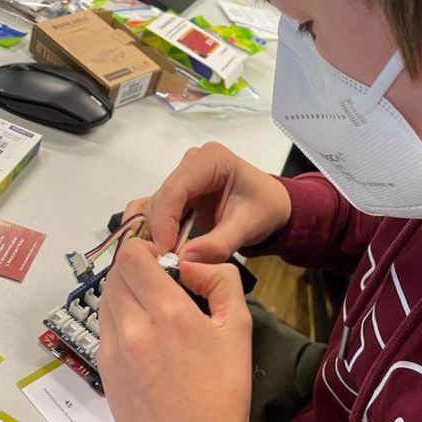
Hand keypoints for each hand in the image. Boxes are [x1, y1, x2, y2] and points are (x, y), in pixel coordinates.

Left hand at [97, 239, 252, 421]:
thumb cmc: (221, 394)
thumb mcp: (239, 328)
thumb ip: (221, 280)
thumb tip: (194, 263)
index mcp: (167, 313)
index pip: (133, 256)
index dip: (148, 248)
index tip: (165, 259)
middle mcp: (132, 328)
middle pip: (115, 272)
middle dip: (137, 268)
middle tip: (162, 282)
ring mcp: (112, 350)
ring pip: (106, 298)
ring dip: (126, 291)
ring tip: (154, 309)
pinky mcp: (104, 369)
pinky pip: (105, 326)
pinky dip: (121, 318)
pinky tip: (146, 335)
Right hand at [123, 142, 291, 261]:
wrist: (270, 204)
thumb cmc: (264, 208)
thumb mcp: (248, 227)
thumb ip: (219, 244)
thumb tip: (186, 260)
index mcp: (210, 160)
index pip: (176, 189)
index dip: (164, 221)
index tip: (164, 251)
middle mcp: (190, 163)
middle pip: (161, 198)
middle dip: (158, 231)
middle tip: (162, 262)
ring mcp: (181, 177)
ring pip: (153, 206)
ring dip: (152, 233)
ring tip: (159, 259)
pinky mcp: (175, 193)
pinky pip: (154, 211)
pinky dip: (151, 232)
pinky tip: (157, 252)